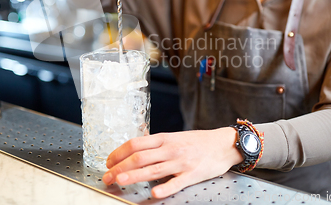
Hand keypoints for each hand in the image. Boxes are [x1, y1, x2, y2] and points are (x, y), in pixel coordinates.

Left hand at [102, 127, 242, 198]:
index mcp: (164, 138)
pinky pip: (176, 182)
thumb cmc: (198, 141)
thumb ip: (156, 143)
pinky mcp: (192, 174)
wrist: (223, 144)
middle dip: (120, 167)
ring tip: (120, 180)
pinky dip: (164, 188)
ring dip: (134, 175)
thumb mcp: (175, 136)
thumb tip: (136, 148)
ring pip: (153, 169)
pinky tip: (154, 193)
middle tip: (107, 176)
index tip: (108, 161)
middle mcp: (170, 149)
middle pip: (139, 157)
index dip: (119, 152)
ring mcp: (181, 162)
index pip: (135, 144)